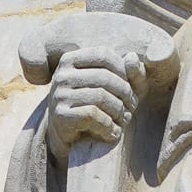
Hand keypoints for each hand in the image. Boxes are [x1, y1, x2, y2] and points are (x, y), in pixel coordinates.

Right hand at [45, 46, 145, 160]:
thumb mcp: (115, 86)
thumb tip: (132, 57)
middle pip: (104, 77)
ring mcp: (58, 95)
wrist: (71, 137)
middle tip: (133, 107)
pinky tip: (114, 132)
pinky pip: (92, 115)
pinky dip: (108, 125)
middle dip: (125, 93)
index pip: (104, 55)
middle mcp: (61, 75)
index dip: (123, 70)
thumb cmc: (95, 106)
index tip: (131, 88)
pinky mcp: (60, 115)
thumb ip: (130, 72)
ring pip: (100, 96)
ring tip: (125, 120)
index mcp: (71, 60)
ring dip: (119, 111)